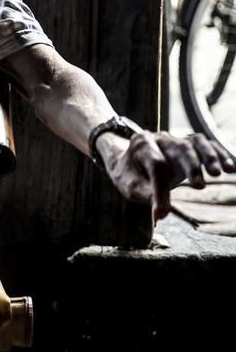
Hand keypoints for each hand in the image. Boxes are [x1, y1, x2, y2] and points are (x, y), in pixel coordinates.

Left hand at [97, 130, 235, 218]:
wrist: (126, 158)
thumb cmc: (129, 173)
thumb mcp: (128, 185)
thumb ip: (144, 194)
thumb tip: (161, 213)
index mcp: (141, 144)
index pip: (156, 165)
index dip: (160, 190)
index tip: (162, 213)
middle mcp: (160, 138)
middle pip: (179, 148)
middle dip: (191, 166)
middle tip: (199, 186)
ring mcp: (176, 139)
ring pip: (195, 142)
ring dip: (210, 157)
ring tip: (220, 174)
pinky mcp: (189, 145)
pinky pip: (206, 145)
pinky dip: (219, 154)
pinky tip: (231, 168)